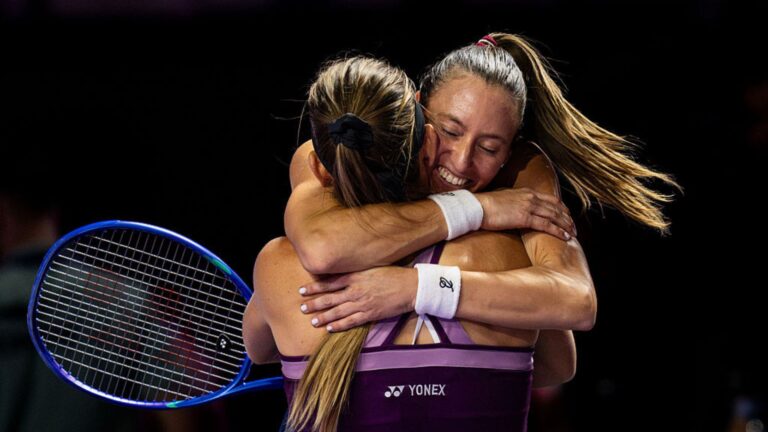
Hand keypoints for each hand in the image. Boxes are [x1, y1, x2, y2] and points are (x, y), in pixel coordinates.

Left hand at [298, 266, 417, 331]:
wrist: (410, 287)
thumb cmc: (393, 274)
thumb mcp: (372, 267)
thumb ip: (356, 272)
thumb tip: (341, 274)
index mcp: (356, 276)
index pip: (329, 282)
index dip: (314, 287)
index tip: (302, 291)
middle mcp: (356, 290)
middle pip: (330, 298)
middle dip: (314, 304)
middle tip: (301, 308)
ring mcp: (362, 303)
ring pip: (338, 312)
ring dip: (324, 317)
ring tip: (312, 321)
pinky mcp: (370, 314)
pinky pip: (351, 321)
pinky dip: (340, 325)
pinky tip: (329, 329)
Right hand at [475, 187, 575, 240]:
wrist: (477, 207)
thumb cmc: (486, 206)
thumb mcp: (505, 200)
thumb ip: (516, 203)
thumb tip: (517, 211)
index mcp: (526, 192)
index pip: (551, 199)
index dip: (562, 208)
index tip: (567, 216)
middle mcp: (531, 197)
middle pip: (556, 207)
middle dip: (567, 218)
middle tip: (574, 227)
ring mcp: (529, 206)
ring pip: (555, 216)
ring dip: (566, 225)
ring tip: (573, 233)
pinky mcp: (525, 217)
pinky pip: (546, 225)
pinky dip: (558, 231)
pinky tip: (564, 237)